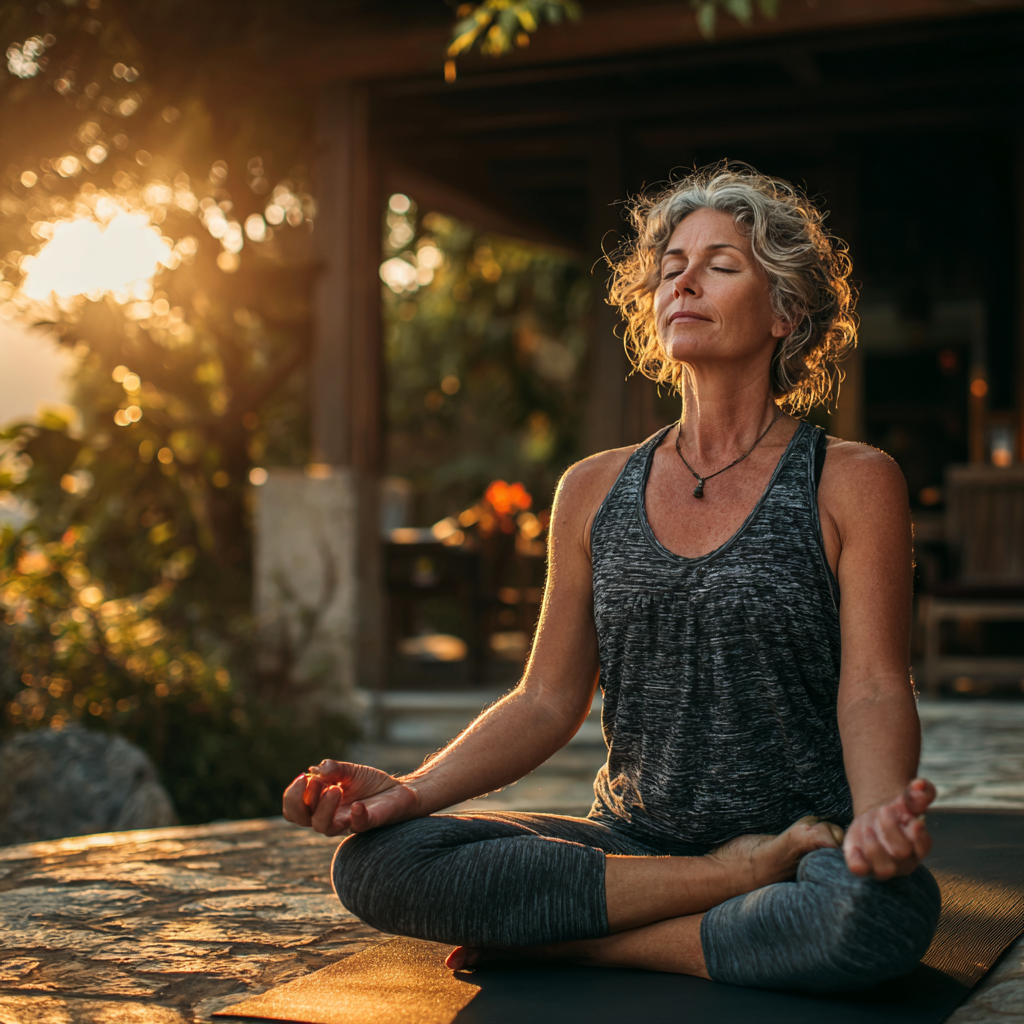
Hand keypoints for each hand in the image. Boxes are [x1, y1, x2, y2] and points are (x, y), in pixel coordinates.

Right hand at [282, 760, 419, 836]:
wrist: (400, 791)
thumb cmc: (371, 784)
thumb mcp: (350, 771)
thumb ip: (333, 769)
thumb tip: (314, 769)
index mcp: (321, 805)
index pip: (294, 810)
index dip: (291, 796)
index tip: (302, 777)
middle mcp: (330, 816)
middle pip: (301, 820)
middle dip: (301, 801)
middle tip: (315, 782)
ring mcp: (348, 821)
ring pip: (323, 827)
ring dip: (324, 807)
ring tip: (336, 788)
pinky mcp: (369, 822)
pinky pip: (358, 826)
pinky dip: (357, 817)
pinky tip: (358, 805)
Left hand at [843, 778, 934, 879]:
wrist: (875, 818)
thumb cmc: (898, 810)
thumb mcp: (909, 799)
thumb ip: (919, 792)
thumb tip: (920, 784)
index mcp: (919, 845)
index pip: (923, 846)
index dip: (919, 835)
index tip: (913, 820)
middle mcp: (905, 861)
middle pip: (902, 853)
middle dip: (891, 829)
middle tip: (883, 811)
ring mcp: (884, 866)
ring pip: (884, 869)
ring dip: (874, 847)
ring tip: (866, 827)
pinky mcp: (863, 865)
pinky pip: (860, 870)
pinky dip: (857, 861)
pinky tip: (854, 846)